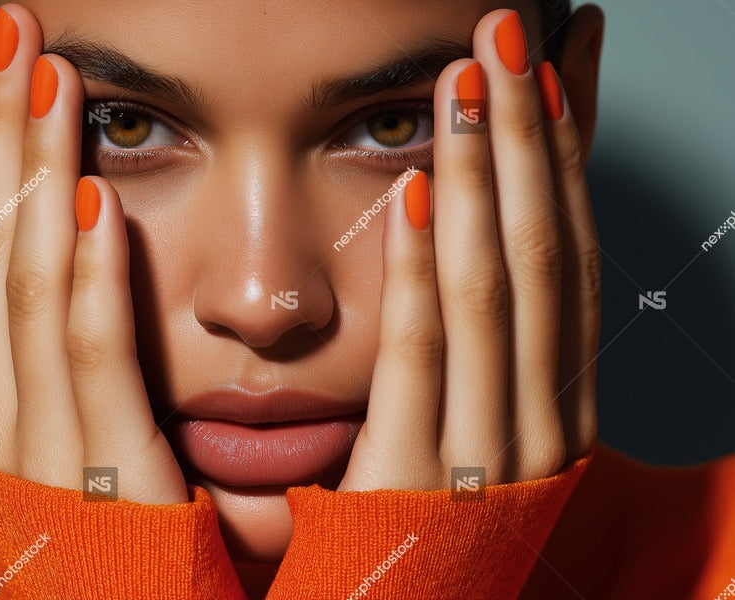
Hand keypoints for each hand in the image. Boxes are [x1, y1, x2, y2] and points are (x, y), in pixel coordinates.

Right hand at [0, 4, 186, 503]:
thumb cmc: (120, 519)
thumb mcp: (75, 412)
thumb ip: (67, 330)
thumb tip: (83, 219)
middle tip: (9, 33)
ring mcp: (33, 444)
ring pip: (20, 283)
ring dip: (33, 171)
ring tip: (46, 75)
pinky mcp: (103, 472)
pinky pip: (87, 358)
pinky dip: (87, 276)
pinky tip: (95, 200)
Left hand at [340, 8, 599, 491]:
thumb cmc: (425, 524)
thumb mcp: (465, 418)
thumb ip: (470, 339)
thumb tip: (452, 233)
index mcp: (555, 400)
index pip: (567, 252)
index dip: (560, 154)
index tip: (549, 67)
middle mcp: (542, 420)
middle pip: (542, 253)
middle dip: (527, 137)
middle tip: (508, 36)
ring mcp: (491, 456)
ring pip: (497, 291)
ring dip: (484, 179)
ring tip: (470, 82)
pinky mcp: (417, 484)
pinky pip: (425, 360)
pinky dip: (423, 272)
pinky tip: (413, 192)